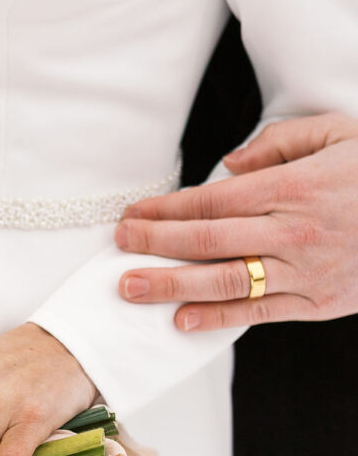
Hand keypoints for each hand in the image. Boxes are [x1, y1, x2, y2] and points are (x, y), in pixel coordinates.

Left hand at [114, 112, 357, 330]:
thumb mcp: (337, 134)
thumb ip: (279, 144)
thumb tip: (229, 165)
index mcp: (294, 188)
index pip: (212, 201)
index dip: (166, 210)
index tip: (132, 216)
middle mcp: (293, 232)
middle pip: (208, 240)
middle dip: (156, 245)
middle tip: (119, 250)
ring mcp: (305, 273)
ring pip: (226, 281)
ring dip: (173, 285)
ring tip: (132, 288)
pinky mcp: (318, 305)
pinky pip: (259, 313)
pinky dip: (219, 318)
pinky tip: (182, 321)